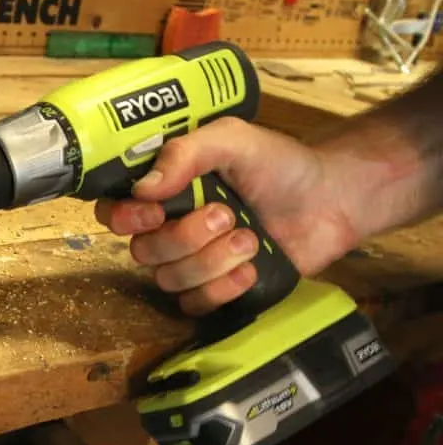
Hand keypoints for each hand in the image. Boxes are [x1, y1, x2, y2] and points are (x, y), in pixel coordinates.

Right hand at [95, 117, 359, 315]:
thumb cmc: (280, 164)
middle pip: (142, 251)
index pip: (114, 211)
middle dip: (185, 238)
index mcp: (163, 191)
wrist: (331, 200)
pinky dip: (223, 289)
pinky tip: (252, 269)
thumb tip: (144, 188)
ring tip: (250, 240)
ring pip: (169, 279)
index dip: (123, 217)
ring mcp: (191, 262)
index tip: (155, 211)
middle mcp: (169, 228)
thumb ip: (187, 152)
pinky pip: (195, 304)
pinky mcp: (216, 291)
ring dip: (211, 262)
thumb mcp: (234, 140)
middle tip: (227, 215)